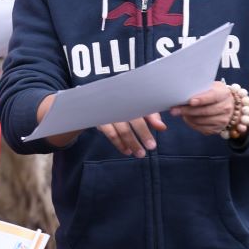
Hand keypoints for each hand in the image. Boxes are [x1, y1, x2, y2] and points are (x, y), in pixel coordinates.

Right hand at [40, 95, 165, 152]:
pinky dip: (118, 143)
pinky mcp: (98, 118)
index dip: (152, 116)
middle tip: (152, 147)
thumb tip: (163, 127)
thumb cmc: (117, 104)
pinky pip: (109, 133)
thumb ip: (149, 114)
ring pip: (121, 128)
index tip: (161, 129)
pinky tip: (126, 151)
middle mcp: (118, 101)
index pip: (142, 104)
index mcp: (128, 95)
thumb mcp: (131, 105)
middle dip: (143, 133)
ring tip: (140, 154)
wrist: (86, 101)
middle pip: (133, 118)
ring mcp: (107, 109)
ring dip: (131, 142)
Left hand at [170, 81, 235, 135]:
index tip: (190, 101)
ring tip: (180, 113)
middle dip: (188, 111)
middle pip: (205, 111)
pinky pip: (202, 129)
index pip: (213, 97)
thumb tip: (181, 94)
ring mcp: (223, 119)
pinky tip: (187, 119)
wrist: (228, 104)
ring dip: (189, 118)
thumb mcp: (210, 87)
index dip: (202, 99)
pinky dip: (192, 124)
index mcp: (224, 93)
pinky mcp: (218, 129)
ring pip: (202, 121)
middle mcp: (226, 107)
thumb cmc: (214, 93)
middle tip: (174, 110)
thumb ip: (199, 90)